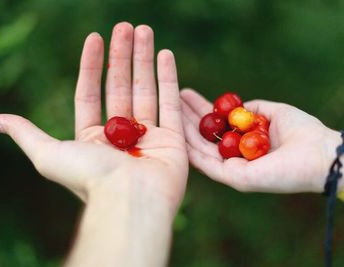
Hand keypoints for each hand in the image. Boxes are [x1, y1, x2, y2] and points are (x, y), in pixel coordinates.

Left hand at [0, 22, 187, 212]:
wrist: (129, 201)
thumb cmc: (89, 178)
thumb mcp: (48, 154)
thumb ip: (26, 134)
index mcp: (93, 139)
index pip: (90, 93)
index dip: (91, 65)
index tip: (94, 38)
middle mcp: (121, 136)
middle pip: (120, 86)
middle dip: (122, 55)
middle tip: (124, 26)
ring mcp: (149, 137)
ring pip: (145, 89)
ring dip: (144, 59)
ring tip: (144, 30)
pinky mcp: (173, 140)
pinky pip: (169, 103)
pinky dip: (167, 78)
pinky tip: (164, 53)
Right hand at [181, 88, 341, 192]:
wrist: (320, 153)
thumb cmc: (303, 132)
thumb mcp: (272, 112)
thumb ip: (250, 110)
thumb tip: (234, 108)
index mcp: (243, 145)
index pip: (215, 128)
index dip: (199, 112)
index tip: (185, 95)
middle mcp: (234, 159)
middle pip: (203, 138)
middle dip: (186, 117)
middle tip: (170, 97)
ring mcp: (232, 170)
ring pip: (200, 150)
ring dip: (183, 129)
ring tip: (169, 107)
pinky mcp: (234, 178)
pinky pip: (206, 164)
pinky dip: (190, 149)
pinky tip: (176, 132)